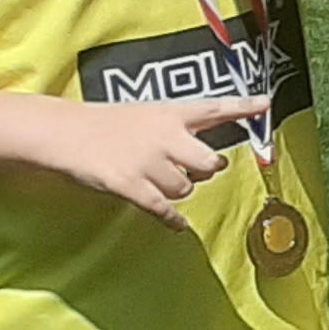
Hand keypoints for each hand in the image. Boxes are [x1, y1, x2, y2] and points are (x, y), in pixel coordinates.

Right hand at [45, 96, 258, 225]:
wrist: (63, 132)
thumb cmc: (105, 124)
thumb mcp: (144, 114)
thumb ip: (176, 131)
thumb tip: (208, 161)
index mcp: (169, 114)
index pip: (212, 108)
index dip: (241, 107)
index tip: (265, 104)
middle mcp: (165, 136)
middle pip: (210, 162)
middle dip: (206, 171)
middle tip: (194, 170)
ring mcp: (148, 161)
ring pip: (186, 188)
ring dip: (178, 190)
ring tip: (156, 181)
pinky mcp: (131, 184)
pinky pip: (164, 208)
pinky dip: (173, 218)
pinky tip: (178, 224)